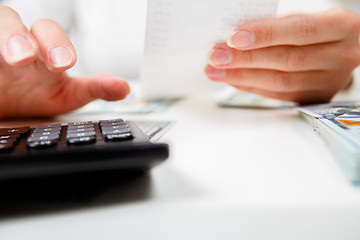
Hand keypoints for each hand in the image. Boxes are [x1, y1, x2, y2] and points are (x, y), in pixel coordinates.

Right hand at [0, 6, 129, 118]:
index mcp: (40, 50)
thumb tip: (124, 88)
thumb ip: (93, 89)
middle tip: (27, 58)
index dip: (56, 45)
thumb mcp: (64, 95)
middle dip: (20, 37)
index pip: (49, 35)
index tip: (63, 64)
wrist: (2, 103)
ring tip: (13, 58)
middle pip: (12, 22)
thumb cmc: (33, 94)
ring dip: (2, 36)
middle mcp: (13, 40)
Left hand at [205, 8, 359, 103]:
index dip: (266, 35)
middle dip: (246, 59)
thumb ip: (274, 28)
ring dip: (243, 77)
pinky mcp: (315, 98)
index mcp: (341, 27)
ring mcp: (329, 81)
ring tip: (217, 71)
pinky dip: (252, 86)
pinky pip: (278, 95)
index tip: (234, 38)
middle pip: (288, 61)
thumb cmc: (317, 29)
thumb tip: (234, 40)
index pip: (301, 30)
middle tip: (217, 57)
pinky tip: (234, 80)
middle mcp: (340, 56)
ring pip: (281, 83)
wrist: (343, 49)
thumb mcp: (301, 18)